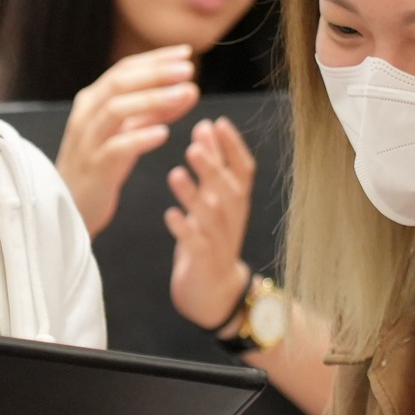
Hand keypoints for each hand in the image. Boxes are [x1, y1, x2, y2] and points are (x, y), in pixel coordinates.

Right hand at [57, 48, 198, 235]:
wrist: (71, 208)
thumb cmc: (101, 167)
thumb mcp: (128, 133)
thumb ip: (156, 112)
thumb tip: (189, 89)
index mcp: (92, 102)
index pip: (124, 69)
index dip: (155, 59)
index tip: (186, 53)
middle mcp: (87, 116)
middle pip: (119, 82)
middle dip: (156, 73)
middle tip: (188, 69)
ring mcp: (87, 142)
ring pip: (116, 110)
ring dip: (153, 99)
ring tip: (184, 94)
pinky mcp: (94, 168)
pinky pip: (116, 148)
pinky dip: (140, 137)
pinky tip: (164, 134)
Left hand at [166, 117, 256, 330]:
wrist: (213, 291)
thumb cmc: (211, 236)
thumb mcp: (214, 198)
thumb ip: (212, 164)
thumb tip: (206, 126)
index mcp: (236, 201)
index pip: (244, 170)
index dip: (233, 147)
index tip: (218, 123)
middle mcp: (233, 218)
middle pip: (228, 190)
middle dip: (212, 168)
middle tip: (193, 146)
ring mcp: (220, 241)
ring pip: (211, 216)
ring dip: (194, 195)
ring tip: (176, 175)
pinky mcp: (204, 262)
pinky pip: (196, 245)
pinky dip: (184, 230)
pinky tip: (170, 215)